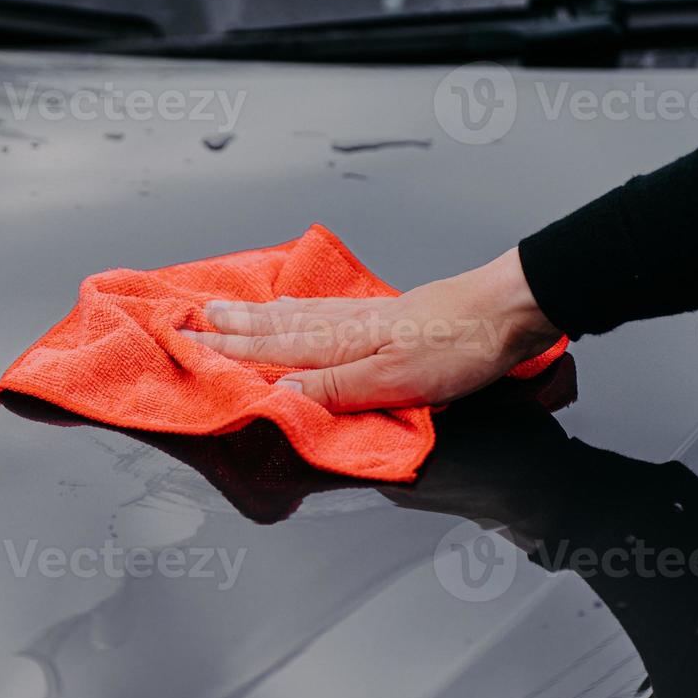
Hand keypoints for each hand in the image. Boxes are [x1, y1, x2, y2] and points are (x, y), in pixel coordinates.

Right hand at [179, 248, 561, 411]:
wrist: (507, 310)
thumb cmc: (459, 349)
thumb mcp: (399, 381)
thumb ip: (339, 388)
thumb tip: (282, 393)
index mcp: (343, 345)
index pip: (275, 349)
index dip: (232, 349)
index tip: (191, 343)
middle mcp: (344, 325)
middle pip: (277, 328)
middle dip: (232, 327)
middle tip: (191, 320)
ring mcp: (362, 316)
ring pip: (294, 315)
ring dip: (254, 315)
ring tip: (222, 309)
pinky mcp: (382, 313)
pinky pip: (318, 309)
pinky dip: (291, 306)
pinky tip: (287, 304)